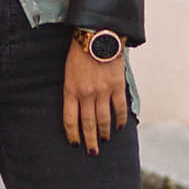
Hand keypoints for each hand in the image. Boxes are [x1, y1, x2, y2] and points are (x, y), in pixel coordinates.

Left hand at [62, 38, 127, 154]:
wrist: (97, 36)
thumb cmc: (80, 52)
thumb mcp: (68, 72)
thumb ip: (72, 90)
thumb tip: (75, 108)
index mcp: (70, 90)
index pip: (69, 119)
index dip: (72, 134)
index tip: (75, 143)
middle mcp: (86, 94)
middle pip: (87, 124)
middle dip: (89, 141)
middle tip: (92, 152)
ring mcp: (102, 91)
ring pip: (103, 119)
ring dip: (104, 133)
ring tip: (104, 141)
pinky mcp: (117, 87)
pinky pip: (119, 108)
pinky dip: (120, 120)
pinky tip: (119, 127)